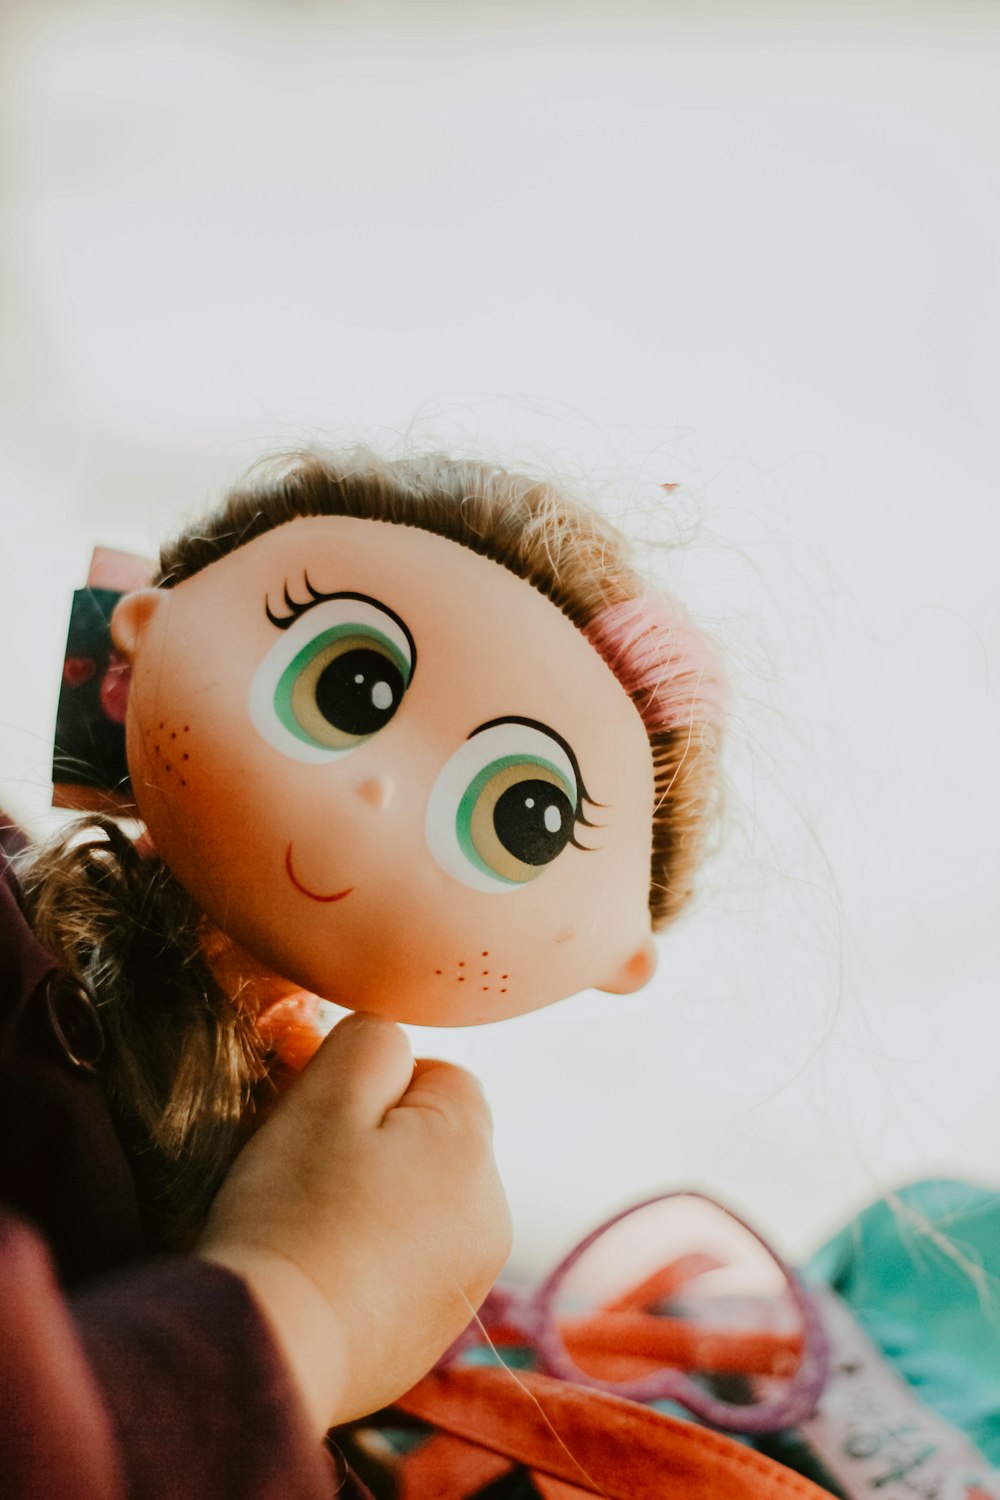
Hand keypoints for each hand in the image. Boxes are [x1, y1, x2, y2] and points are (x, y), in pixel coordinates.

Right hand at [197, 1012, 510, 1434]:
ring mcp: (467, 1283)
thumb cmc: (292, 1211)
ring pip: (420, 1203)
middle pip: (433, 1141)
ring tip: (313, 1231)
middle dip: (378, 1145)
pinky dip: (370, 1264)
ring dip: (376, 1203)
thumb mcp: (326, 1093)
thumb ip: (372, 1042)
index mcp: (473, 1150)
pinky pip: (406, 1267)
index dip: (372, 1090)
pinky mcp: (432, 1335)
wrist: (267, 1351)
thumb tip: (392, 1044)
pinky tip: (322, 1278)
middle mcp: (491, 1217)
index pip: (439, 1075)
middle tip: (311, 1176)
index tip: (326, 1126)